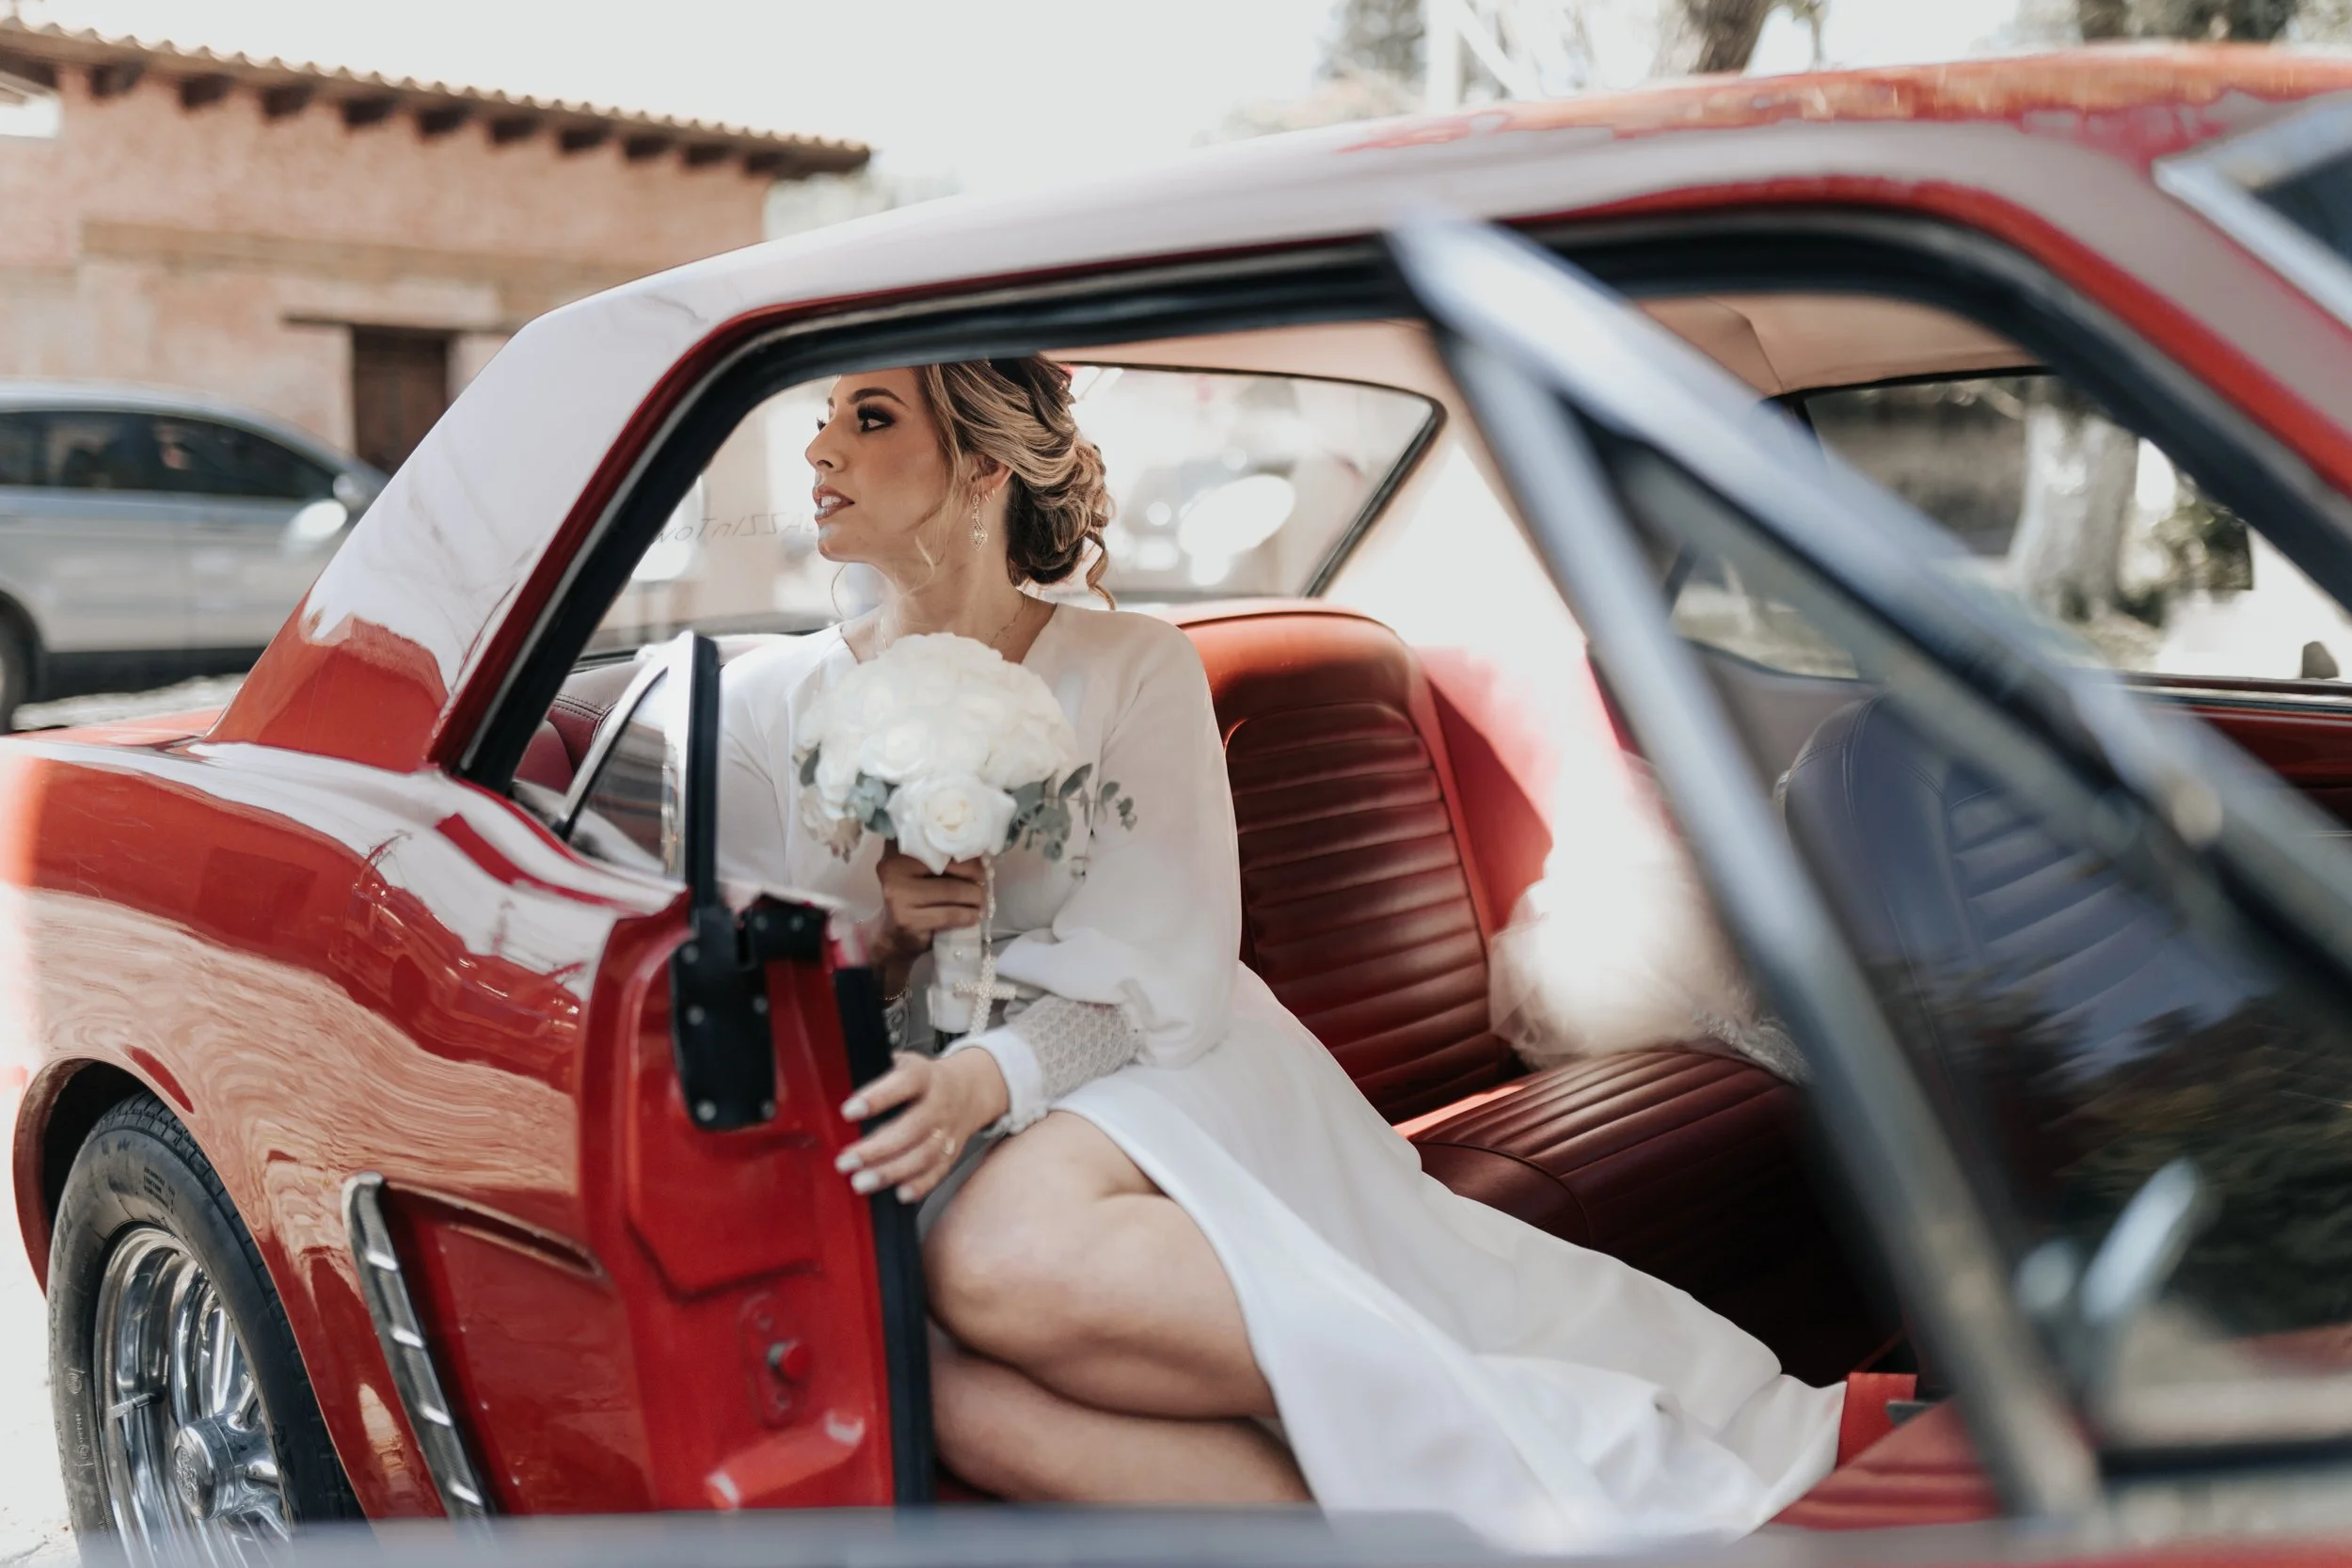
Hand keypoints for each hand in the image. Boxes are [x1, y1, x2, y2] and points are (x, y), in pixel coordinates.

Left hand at [836, 1049, 1010, 1202]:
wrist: (968, 1091)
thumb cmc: (922, 1081)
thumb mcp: (902, 1064)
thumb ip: (874, 1071)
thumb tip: (833, 1083)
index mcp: (923, 1076)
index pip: (903, 1083)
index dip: (877, 1097)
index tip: (848, 1111)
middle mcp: (938, 1104)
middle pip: (911, 1128)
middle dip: (876, 1148)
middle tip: (845, 1162)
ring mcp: (946, 1131)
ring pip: (923, 1155)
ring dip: (891, 1172)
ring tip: (860, 1182)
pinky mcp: (950, 1154)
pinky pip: (937, 1173)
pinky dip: (919, 1186)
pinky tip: (899, 1194)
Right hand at [871, 849, 984, 971]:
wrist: (895, 935)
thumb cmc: (917, 897)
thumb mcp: (925, 872)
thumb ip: (944, 860)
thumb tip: (983, 857)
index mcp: (898, 850)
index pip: (939, 843)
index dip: (964, 850)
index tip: (981, 861)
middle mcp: (893, 868)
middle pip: (947, 865)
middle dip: (974, 874)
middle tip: (984, 881)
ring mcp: (898, 895)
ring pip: (951, 890)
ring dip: (974, 896)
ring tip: (980, 901)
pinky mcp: (907, 920)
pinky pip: (948, 914)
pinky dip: (967, 915)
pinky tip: (973, 916)